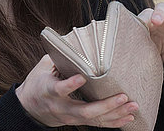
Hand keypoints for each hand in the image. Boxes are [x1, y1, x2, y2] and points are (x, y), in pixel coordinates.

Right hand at [16, 55, 137, 127]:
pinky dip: (114, 122)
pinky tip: (128, 117)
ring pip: (94, 119)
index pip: (60, 89)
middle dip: (106, 105)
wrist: (30, 107)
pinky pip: (97, 124)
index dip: (70, 85)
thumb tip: (78, 41)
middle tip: (123, 96)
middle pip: (84, 110)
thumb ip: (60, 56)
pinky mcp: (77, 122)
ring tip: (132, 106)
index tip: (82, 77)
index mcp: (49, 90)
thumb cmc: (38, 82)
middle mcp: (61, 107)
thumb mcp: (43, 67)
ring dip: (115, 114)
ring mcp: (70, 117)